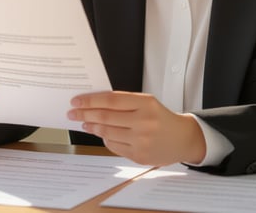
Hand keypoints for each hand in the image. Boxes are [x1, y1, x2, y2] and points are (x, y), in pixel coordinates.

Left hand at [67, 91, 205, 165]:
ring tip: (85, 123)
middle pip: (105, 117)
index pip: (110, 100)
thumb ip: (123, 102)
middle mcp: (144, 121)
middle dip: (85, 114)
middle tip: (72, 113)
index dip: (90, 100)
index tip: (76, 101)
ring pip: (107, 133)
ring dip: (92, 127)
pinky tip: (101, 134)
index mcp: (146, 103)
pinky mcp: (139, 155)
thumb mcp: (147, 103)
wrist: (183, 138)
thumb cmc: (161, 118)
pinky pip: (114, 146)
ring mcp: (142, 140)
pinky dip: (104, 139)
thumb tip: (93, 104)